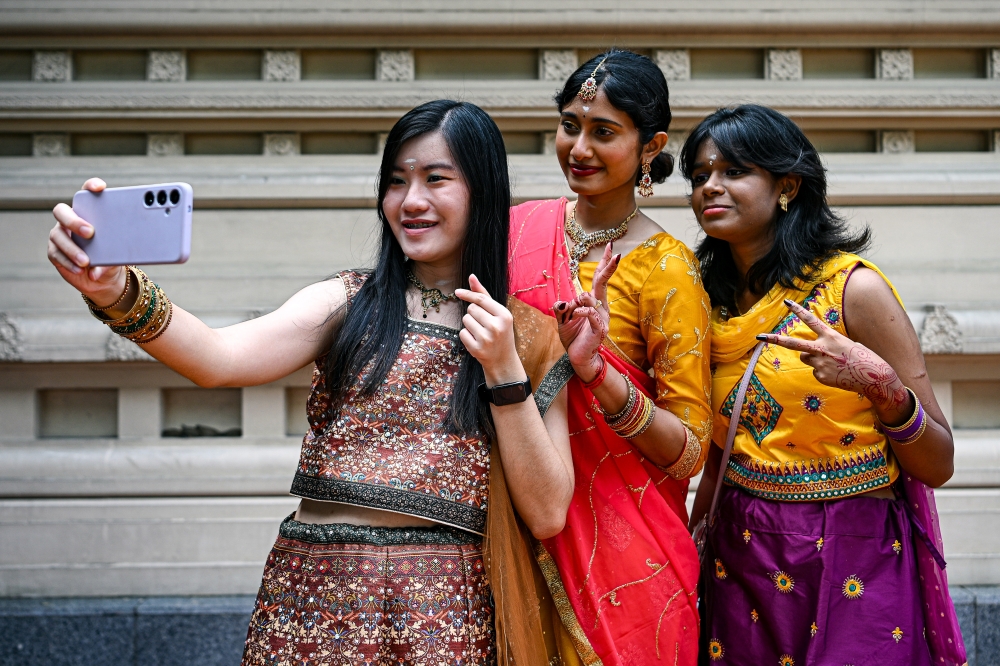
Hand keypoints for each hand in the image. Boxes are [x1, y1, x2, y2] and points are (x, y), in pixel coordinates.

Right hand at [47, 177, 126, 305]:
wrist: (104, 277)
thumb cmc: (112, 258)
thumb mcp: (118, 254)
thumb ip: (115, 254)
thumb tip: (106, 263)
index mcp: (87, 213)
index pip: (86, 193)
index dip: (90, 186)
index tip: (100, 188)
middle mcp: (70, 220)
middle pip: (62, 212)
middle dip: (74, 221)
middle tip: (90, 232)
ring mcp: (60, 235)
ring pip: (58, 236)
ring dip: (72, 248)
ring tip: (86, 261)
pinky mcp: (54, 252)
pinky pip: (57, 254)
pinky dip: (69, 262)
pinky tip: (80, 270)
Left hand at [455, 274, 525, 386]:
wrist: (503, 360)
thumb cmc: (500, 332)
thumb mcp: (497, 314)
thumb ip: (484, 295)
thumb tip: (472, 276)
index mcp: (505, 315)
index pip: (481, 299)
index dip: (468, 294)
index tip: (457, 292)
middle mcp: (496, 326)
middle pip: (471, 309)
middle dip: (474, 314)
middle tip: (484, 324)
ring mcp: (486, 339)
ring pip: (465, 320)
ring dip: (469, 324)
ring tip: (481, 332)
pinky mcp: (477, 349)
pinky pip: (462, 333)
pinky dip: (466, 335)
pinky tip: (476, 340)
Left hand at [553, 243, 620, 381]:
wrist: (578, 358)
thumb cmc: (573, 338)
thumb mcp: (563, 320)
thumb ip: (561, 308)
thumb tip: (560, 303)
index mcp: (593, 303)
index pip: (599, 279)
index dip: (604, 263)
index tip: (611, 248)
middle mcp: (601, 307)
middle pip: (602, 282)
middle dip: (608, 267)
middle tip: (616, 253)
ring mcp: (602, 318)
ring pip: (590, 298)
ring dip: (578, 302)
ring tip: (573, 314)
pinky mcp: (600, 329)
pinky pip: (591, 314)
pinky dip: (581, 312)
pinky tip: (576, 314)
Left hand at [757, 299, 909, 411]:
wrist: (874, 377)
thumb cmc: (863, 358)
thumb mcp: (846, 344)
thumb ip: (827, 344)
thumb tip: (814, 353)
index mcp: (831, 336)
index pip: (811, 320)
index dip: (798, 310)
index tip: (787, 302)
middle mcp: (822, 349)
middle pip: (793, 344)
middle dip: (775, 339)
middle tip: (759, 336)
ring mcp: (819, 364)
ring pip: (805, 358)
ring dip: (813, 358)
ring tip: (832, 362)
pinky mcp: (820, 376)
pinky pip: (815, 371)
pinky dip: (823, 372)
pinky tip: (837, 374)